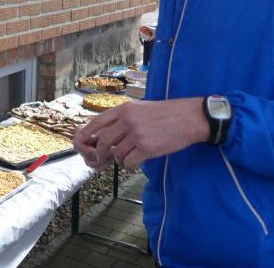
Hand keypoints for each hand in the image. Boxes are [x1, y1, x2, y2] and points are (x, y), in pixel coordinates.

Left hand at [73, 98, 208, 169]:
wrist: (190, 118)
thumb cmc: (166, 113)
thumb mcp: (141, 108)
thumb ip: (124, 117)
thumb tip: (108, 131)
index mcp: (124, 109)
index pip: (98, 121)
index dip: (88, 132)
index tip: (83, 140)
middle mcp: (128, 120)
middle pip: (104, 140)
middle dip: (100, 152)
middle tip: (103, 158)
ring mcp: (137, 134)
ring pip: (117, 154)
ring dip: (120, 160)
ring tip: (129, 158)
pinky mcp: (147, 148)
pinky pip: (129, 162)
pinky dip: (130, 166)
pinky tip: (136, 163)